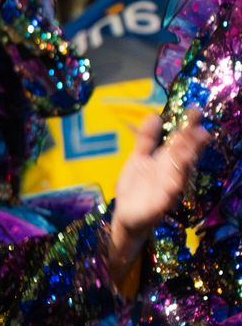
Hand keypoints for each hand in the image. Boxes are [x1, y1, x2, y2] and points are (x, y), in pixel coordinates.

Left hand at [109, 112, 209, 279]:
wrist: (125, 215)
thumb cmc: (135, 186)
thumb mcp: (138, 159)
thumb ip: (145, 140)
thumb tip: (154, 115)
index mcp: (165, 161)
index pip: (179, 141)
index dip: (187, 127)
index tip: (195, 110)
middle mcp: (170, 173)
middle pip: (183, 155)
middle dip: (191, 143)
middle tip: (200, 128)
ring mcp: (168, 189)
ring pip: (180, 174)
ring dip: (185, 163)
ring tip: (190, 150)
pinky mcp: (160, 205)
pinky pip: (168, 196)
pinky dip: (172, 188)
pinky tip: (175, 180)